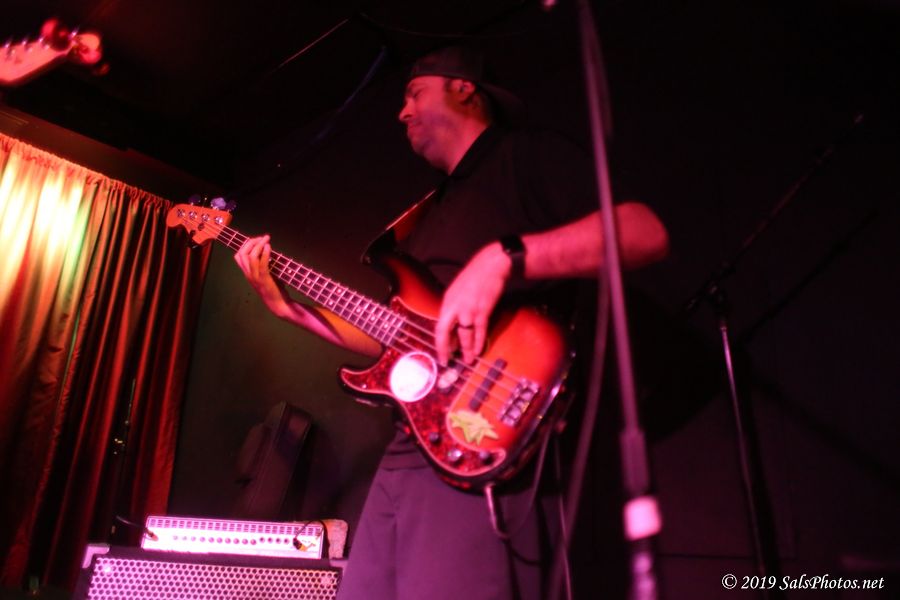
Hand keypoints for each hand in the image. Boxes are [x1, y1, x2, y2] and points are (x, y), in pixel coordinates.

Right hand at [233, 235, 289, 316]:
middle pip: (242, 254)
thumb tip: (268, 250)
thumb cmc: (274, 289)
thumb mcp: (265, 275)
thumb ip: (263, 265)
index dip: (245, 245)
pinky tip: (269, 247)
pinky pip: (261, 263)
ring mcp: (255, 277)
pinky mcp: (264, 279)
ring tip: (266, 239)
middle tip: (262, 238)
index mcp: (247, 273)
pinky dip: (265, 253)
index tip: (256, 240)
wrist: (278, 304)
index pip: (238, 256)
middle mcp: (248, 274)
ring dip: (258, 245)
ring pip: (250, 257)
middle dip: (251, 242)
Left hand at [434, 242, 511, 364]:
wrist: (490, 266)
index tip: (440, 355)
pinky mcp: (483, 310)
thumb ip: (453, 309)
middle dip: (446, 349)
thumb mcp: (456, 292)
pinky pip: (480, 330)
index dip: (439, 343)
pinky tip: (478, 351)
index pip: (439, 327)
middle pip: (446, 332)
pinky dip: (480, 342)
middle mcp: (455, 307)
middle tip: (448, 362)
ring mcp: (469, 309)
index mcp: (447, 302)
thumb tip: (451, 329)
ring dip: (467, 349)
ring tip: (468, 360)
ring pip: (465, 334)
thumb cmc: (473, 278)